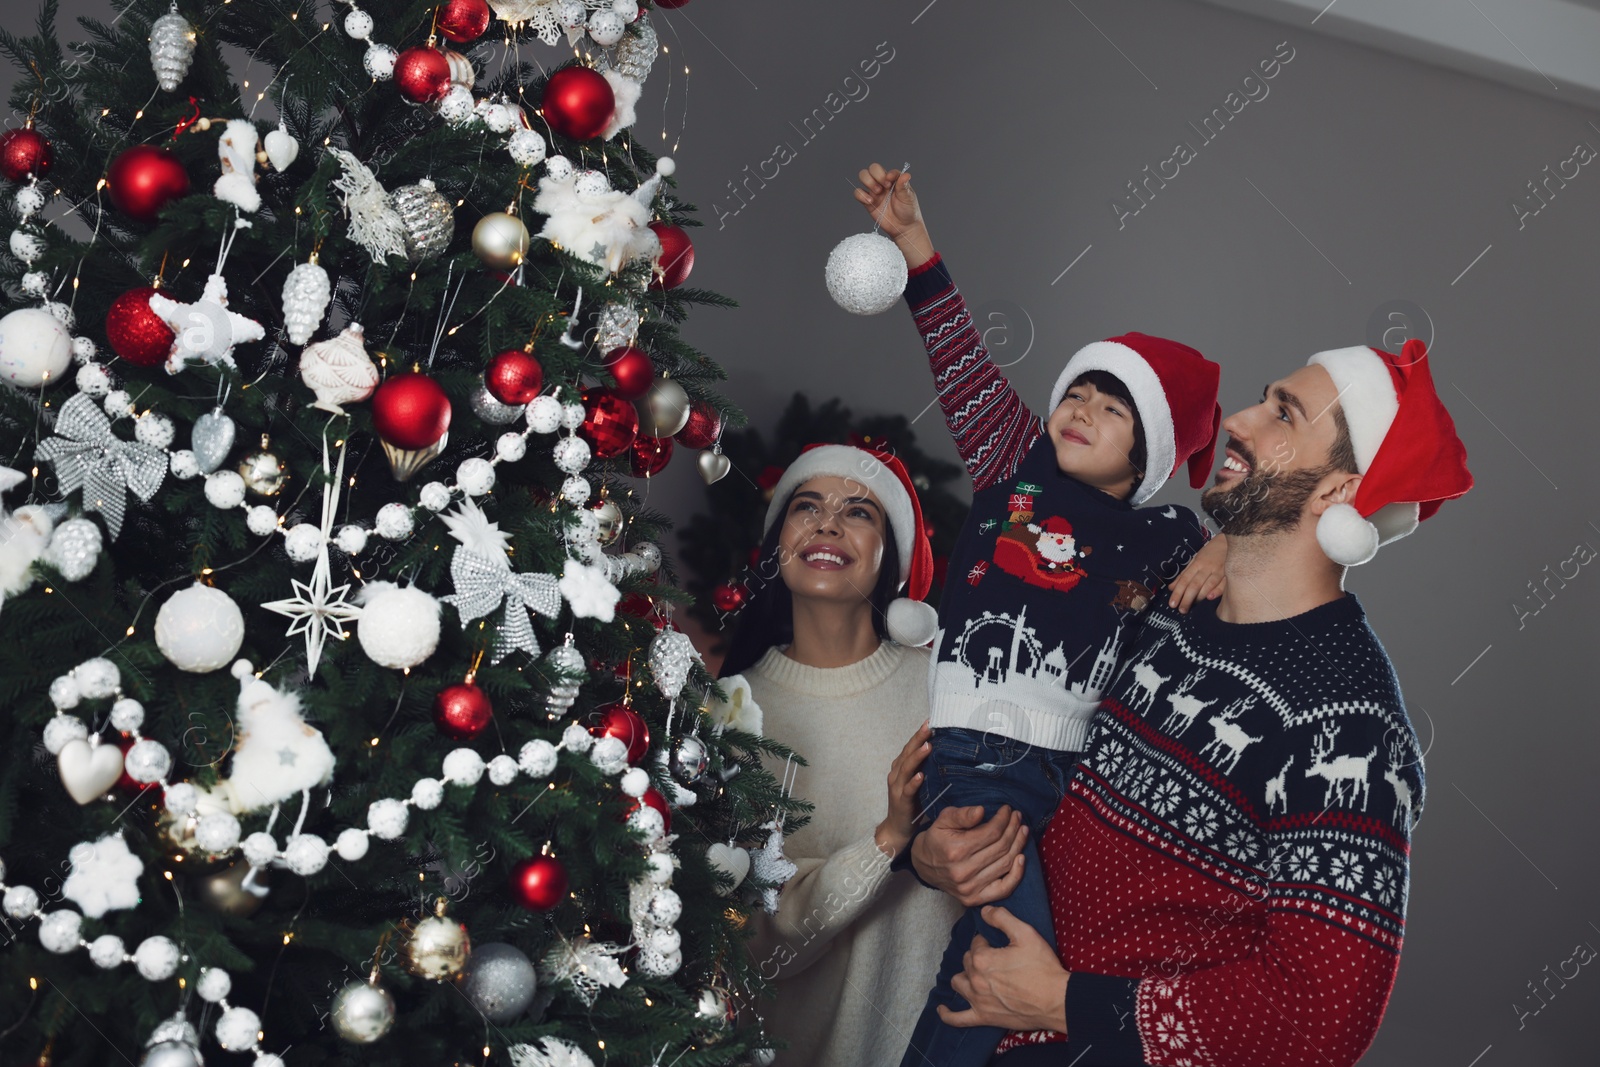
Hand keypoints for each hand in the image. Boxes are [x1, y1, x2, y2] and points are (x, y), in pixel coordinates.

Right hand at [853, 163, 933, 267]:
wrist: (904, 228)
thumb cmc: (908, 211)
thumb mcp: (909, 197)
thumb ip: (904, 186)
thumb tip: (905, 175)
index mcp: (894, 180)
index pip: (886, 170)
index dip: (886, 173)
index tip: (890, 181)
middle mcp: (883, 183)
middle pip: (872, 169)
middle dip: (876, 175)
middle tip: (884, 187)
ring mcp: (875, 192)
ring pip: (863, 176)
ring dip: (868, 182)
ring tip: (877, 192)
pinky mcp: (868, 202)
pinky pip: (858, 193)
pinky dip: (861, 195)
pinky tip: (870, 202)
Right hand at [875, 721, 930, 858]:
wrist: (897, 829)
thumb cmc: (913, 805)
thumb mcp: (922, 785)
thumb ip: (930, 771)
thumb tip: (953, 757)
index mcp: (902, 768)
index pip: (911, 747)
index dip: (919, 734)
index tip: (931, 721)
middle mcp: (897, 774)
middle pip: (907, 752)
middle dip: (918, 739)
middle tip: (929, 727)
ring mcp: (897, 787)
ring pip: (906, 767)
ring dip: (916, 756)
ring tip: (927, 746)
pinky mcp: (901, 801)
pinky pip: (907, 790)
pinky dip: (913, 782)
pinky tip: (920, 776)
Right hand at [910, 804, 1026, 906]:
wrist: (923, 865)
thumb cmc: (936, 838)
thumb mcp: (943, 820)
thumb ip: (962, 815)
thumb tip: (981, 811)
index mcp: (956, 850)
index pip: (991, 833)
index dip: (1003, 819)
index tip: (1007, 810)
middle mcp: (964, 871)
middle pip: (1001, 847)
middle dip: (1013, 829)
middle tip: (1017, 817)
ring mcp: (970, 888)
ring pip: (1005, 864)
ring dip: (1018, 845)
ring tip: (1022, 830)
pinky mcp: (975, 899)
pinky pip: (1004, 889)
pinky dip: (1017, 874)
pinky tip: (1022, 858)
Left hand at [938, 906, 1070, 1033]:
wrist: (1056, 1000)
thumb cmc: (1042, 967)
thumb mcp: (1026, 933)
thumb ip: (1002, 918)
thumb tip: (984, 911)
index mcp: (983, 959)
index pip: (975, 943)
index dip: (986, 940)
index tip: (998, 943)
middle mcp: (975, 980)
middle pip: (967, 962)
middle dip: (977, 956)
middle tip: (995, 957)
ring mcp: (978, 1000)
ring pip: (959, 983)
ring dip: (964, 976)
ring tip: (975, 974)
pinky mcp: (984, 1017)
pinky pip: (958, 1019)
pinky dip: (948, 1015)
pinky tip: (941, 1009)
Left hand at [1168, 533, 1225, 612]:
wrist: (1231, 541)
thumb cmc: (1211, 553)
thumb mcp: (1195, 560)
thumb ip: (1184, 574)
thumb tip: (1171, 587)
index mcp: (1197, 563)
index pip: (1185, 579)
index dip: (1178, 592)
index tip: (1172, 603)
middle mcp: (1207, 567)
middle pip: (1194, 584)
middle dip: (1186, 598)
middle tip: (1180, 610)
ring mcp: (1219, 570)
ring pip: (1207, 585)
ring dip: (1198, 597)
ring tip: (1190, 607)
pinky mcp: (1230, 574)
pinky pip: (1224, 584)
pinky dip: (1217, 590)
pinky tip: (1210, 598)